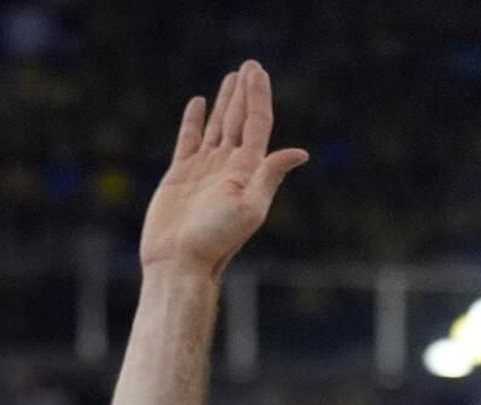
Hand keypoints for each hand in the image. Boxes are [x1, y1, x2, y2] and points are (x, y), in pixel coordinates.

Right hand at [140, 60, 306, 277]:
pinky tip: (198, 103)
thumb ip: (270, 175)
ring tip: (231, 77)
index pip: (256, 123)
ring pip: (217, 126)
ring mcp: (204, 170)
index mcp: (247, 171)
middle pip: (239, 120)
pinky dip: (194, 120)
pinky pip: (188, 139)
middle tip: (249, 65)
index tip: (257, 70)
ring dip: (225, 102)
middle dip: (244, 92)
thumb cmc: (216, 241)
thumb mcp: (249, 208)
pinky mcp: (181, 175)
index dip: (258, 95)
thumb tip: (300, 153)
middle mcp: (228, 167)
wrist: (179, 263)